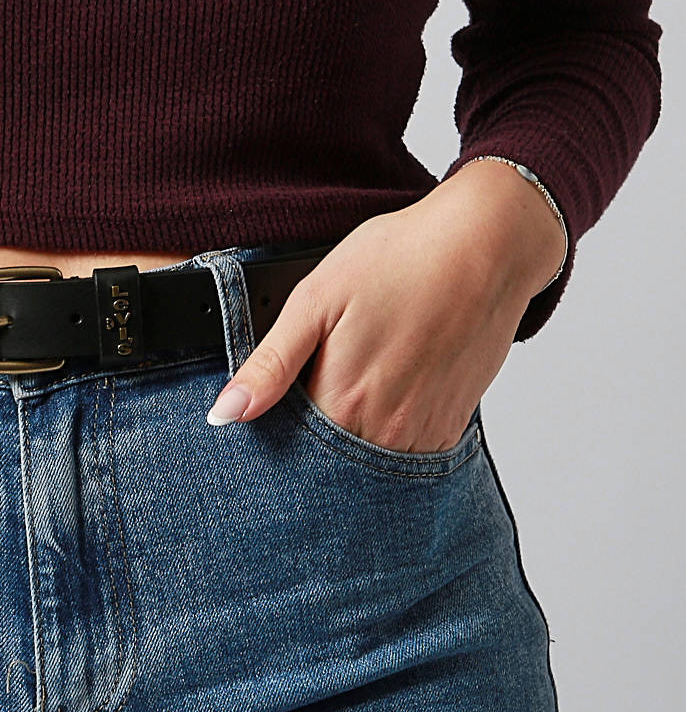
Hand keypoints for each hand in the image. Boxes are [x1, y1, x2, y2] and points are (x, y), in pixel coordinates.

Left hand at [205, 158, 568, 448]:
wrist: (485, 245)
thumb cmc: (398, 260)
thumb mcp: (316, 300)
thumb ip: (270, 364)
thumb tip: (225, 414)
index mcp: (340, 402)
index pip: (287, 451)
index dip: (274, 436)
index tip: (272, 415)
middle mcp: (382, 431)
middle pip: (328, 466)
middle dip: (311, 448)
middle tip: (318, 395)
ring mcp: (420, 433)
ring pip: (368, 466)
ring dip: (352, 445)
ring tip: (356, 389)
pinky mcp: (449, 426)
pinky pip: (407, 456)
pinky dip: (388, 438)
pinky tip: (386, 397)